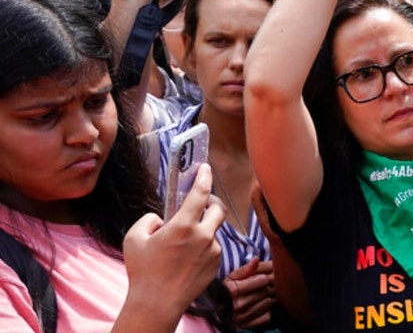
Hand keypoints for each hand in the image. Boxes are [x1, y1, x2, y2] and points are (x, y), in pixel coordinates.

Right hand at [121, 164, 223, 322]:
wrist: (157, 304)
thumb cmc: (143, 272)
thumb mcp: (134, 239)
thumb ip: (148, 220)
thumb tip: (162, 219)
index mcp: (183, 226)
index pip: (201, 193)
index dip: (204, 177)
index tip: (205, 168)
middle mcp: (203, 236)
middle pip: (218, 209)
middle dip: (212, 201)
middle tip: (203, 201)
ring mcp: (213, 251)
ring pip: (213, 231)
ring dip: (203, 229)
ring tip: (183, 241)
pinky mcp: (216, 264)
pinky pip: (212, 248)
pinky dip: (203, 247)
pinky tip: (186, 258)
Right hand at [224, 257, 276, 329]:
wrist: (213, 311)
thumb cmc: (224, 291)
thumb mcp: (231, 278)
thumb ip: (245, 269)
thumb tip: (257, 260)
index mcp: (232, 291)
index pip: (263, 281)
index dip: (261, 278)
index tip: (257, 279)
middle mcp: (237, 306)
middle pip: (266, 292)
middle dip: (263, 289)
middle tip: (256, 289)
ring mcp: (242, 318)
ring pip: (268, 304)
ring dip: (265, 300)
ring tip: (255, 299)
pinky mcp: (247, 327)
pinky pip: (266, 317)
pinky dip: (264, 312)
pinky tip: (256, 309)